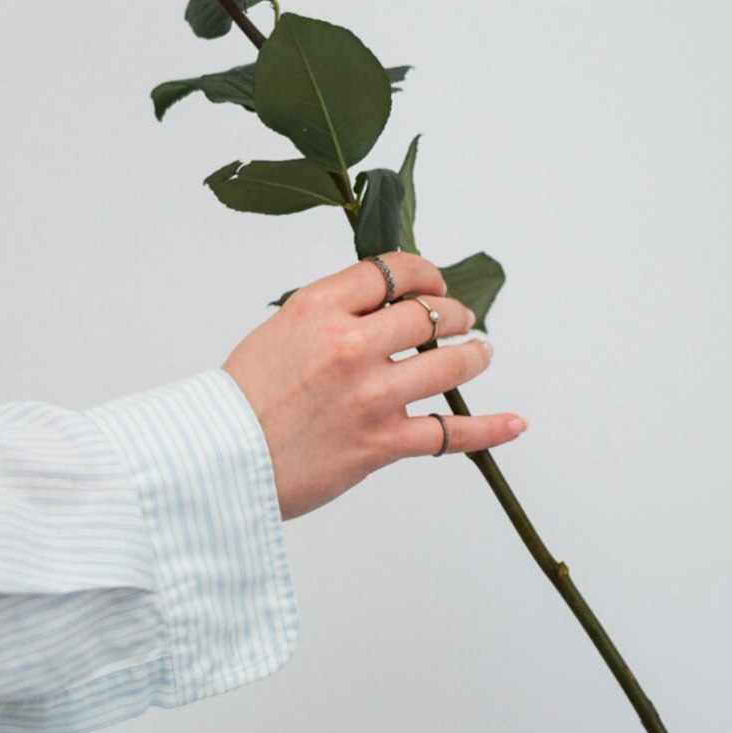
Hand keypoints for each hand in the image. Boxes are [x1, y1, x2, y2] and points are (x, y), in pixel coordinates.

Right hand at [223, 251, 526, 519]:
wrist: (217, 462)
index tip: (431, 280)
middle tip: (462, 318)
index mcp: (319, 308)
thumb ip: (331, 313)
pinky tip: (514, 423)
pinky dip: (489, 429)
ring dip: (474, 356)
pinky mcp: (381, 444)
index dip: (423, 271)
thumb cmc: (241, 400)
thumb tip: (383, 305)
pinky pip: (449, 433)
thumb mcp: (280, 330)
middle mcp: (351, 345)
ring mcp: (371, 395)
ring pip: (449, 365)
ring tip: (481, 353)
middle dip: (454, 313)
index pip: (391, 270)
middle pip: (428, 314)